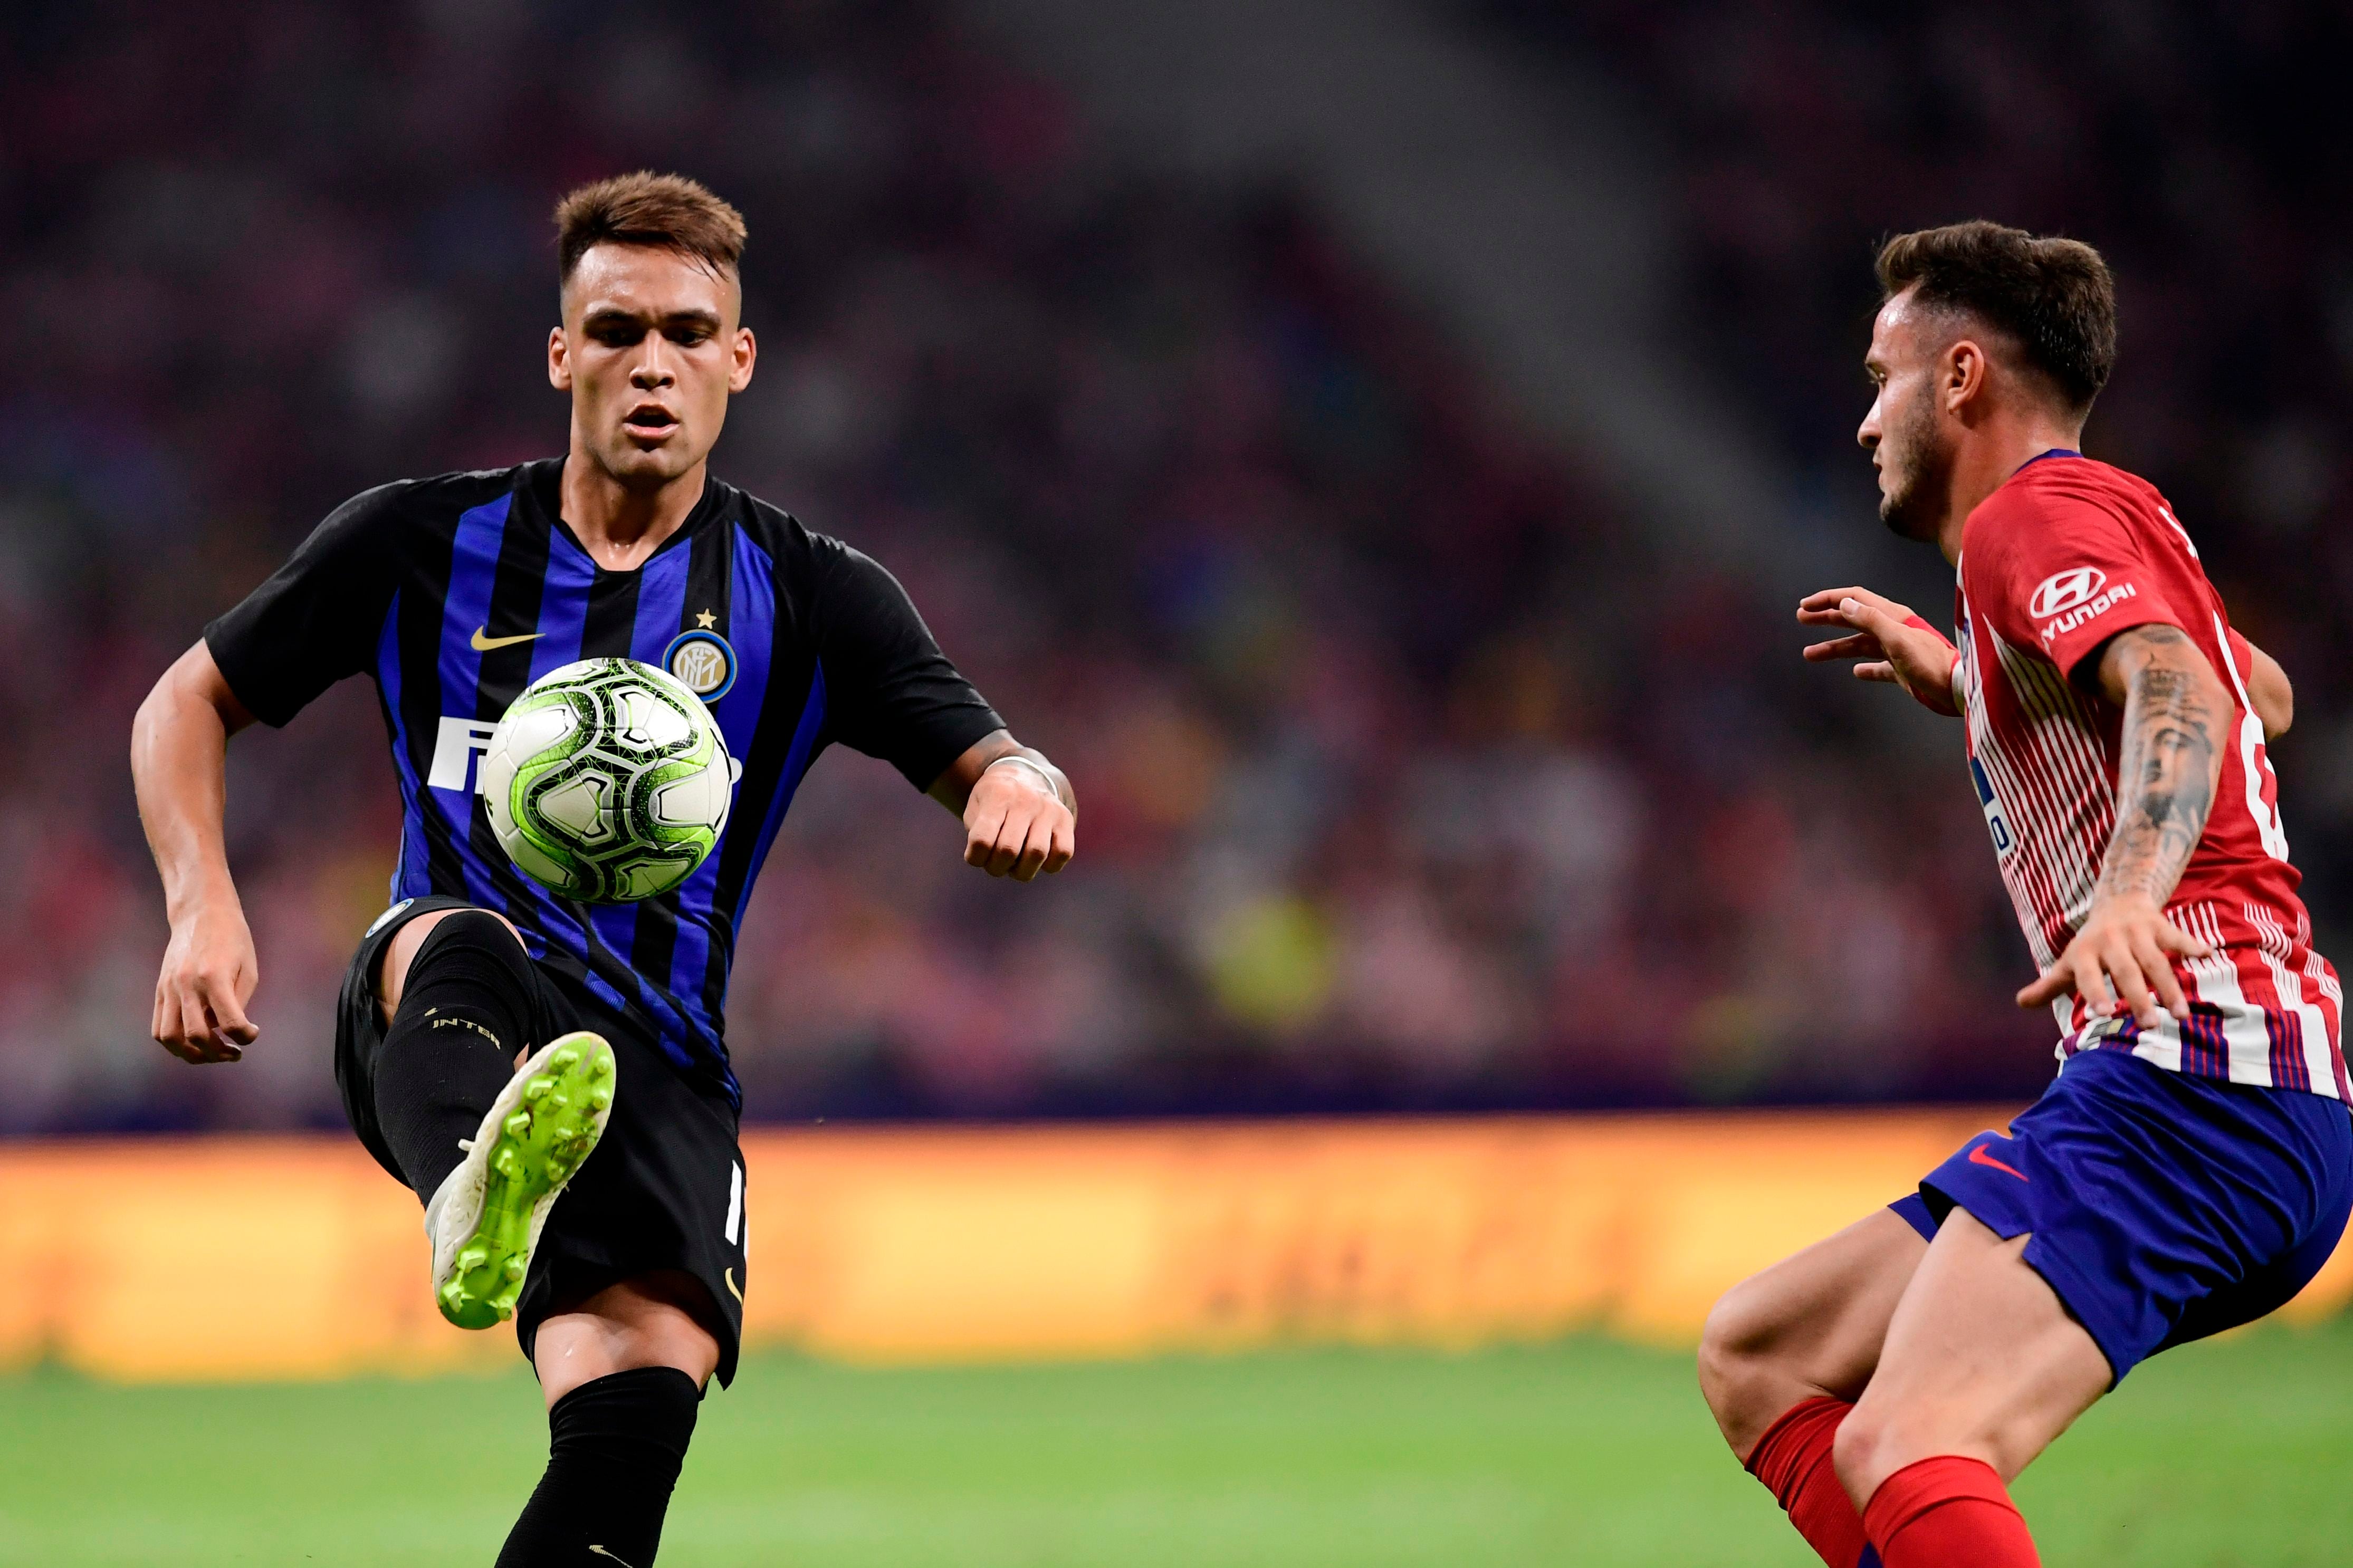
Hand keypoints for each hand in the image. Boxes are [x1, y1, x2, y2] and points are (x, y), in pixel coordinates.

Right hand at [152, 900, 258, 1063]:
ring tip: (213, 1054)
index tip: (253, 1033)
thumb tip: (229, 1032)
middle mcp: (186, 984)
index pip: (228, 1022)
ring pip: (170, 1038)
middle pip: (196, 1035)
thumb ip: (238, 1003)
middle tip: (234, 1053)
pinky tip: (194, 1044)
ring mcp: (168, 988)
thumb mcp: (248, 968)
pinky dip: (175, 1043)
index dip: (245, 1036)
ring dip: (192, 1054)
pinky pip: (158, 1028)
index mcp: (214, 977)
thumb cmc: (233, 940)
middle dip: (218, 1053)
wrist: (200, 914)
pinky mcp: (159, 990)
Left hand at [962, 760, 1075, 881]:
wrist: (1026, 776)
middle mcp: (1025, 800)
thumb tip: (990, 861)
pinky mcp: (1065, 819)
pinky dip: (1048, 865)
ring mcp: (1048, 809)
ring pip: (1037, 854)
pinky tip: (1037, 860)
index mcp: (997, 795)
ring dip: (1022, 871)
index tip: (975, 857)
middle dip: (997, 868)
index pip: (982, 840)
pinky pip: (1063, 852)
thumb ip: (977, 835)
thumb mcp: (976, 808)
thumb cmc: (994, 801)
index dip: (974, 858)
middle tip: (995, 864)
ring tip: (1015, 866)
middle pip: (1009, 850)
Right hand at [1798, 586, 1960, 716]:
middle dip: (1827, 617)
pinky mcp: (1902, 670)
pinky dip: (1864, 668)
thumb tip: (1844, 603)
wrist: (1957, 689)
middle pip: (1854, 618)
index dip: (1830, 599)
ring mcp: (1896, 650)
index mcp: (1892, 616)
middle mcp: (1893, 629)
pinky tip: (1856, 672)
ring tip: (1809, 654)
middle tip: (1802, 618)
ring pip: (1859, 644)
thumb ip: (1871, 619)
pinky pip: (1877, 666)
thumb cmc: (1930, 662)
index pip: (1856, 599)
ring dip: (1834, 647)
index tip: (1806, 605)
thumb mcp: (1898, 638)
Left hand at [2015, 892, 2212, 1028]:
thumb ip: (2048, 985)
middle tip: (2150, 1025)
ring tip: (2181, 1014)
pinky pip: (2177, 937)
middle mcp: (2109, 941)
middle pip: (2126, 972)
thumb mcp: (2069, 962)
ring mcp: (2136, 932)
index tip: (2105, 1014)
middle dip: (2138, 998)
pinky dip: (2192, 946)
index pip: (2088, 976)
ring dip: (2169, 987)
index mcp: (2085, 953)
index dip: (2095, 992)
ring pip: (2155, 961)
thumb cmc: (2091, 944)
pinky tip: (2208, 956)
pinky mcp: (2160, 924)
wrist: (2116, 900)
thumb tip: (2020, 1003)